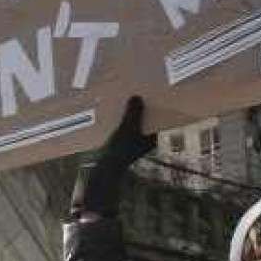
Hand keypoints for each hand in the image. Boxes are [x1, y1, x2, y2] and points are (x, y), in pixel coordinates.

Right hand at [70, 95, 157, 218]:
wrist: (104, 170)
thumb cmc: (119, 150)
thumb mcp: (127, 129)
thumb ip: (133, 113)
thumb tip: (137, 97)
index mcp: (151, 139)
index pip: (155, 118)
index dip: (153, 106)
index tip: (150, 92)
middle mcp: (143, 142)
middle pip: (143, 120)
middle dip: (139, 108)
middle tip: (135, 91)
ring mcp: (131, 144)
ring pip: (131, 123)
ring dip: (126, 113)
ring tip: (122, 97)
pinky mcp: (119, 145)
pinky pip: (121, 128)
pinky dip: (117, 120)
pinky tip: (110, 110)